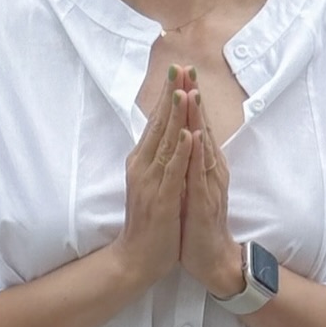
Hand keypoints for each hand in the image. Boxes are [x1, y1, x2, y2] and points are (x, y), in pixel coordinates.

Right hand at [114, 67, 190, 288]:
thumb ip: (157, 159)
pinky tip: (188, 135)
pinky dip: (181, 152)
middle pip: (159, 125)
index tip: (178, 71)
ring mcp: (151, 182)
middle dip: (171, 95)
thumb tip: (166, 136)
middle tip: (180, 68)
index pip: (156, 122)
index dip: (167, 96)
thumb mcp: (152, 183)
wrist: (137, 258)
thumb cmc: (149, 222)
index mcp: (142, 161)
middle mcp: (143, 166)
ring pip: (165, 143)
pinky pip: (172, 172)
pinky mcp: (161, 199)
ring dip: (175, 117)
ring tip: (184, 91)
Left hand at [177, 73, 240, 296]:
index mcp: (203, 163)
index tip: (180, 72)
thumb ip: (188, 162)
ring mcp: (209, 184)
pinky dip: (198, 155)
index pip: (195, 125)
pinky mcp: (206, 201)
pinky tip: (194, 137)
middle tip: (187, 68)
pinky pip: (201, 175)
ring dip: (197, 119)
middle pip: (201, 127)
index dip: (188, 98)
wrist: (211, 258)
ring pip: (203, 145)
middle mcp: (210, 168)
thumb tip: (179, 138)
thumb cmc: (197, 223)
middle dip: (193, 97)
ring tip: (191, 92)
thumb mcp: (189, 185)